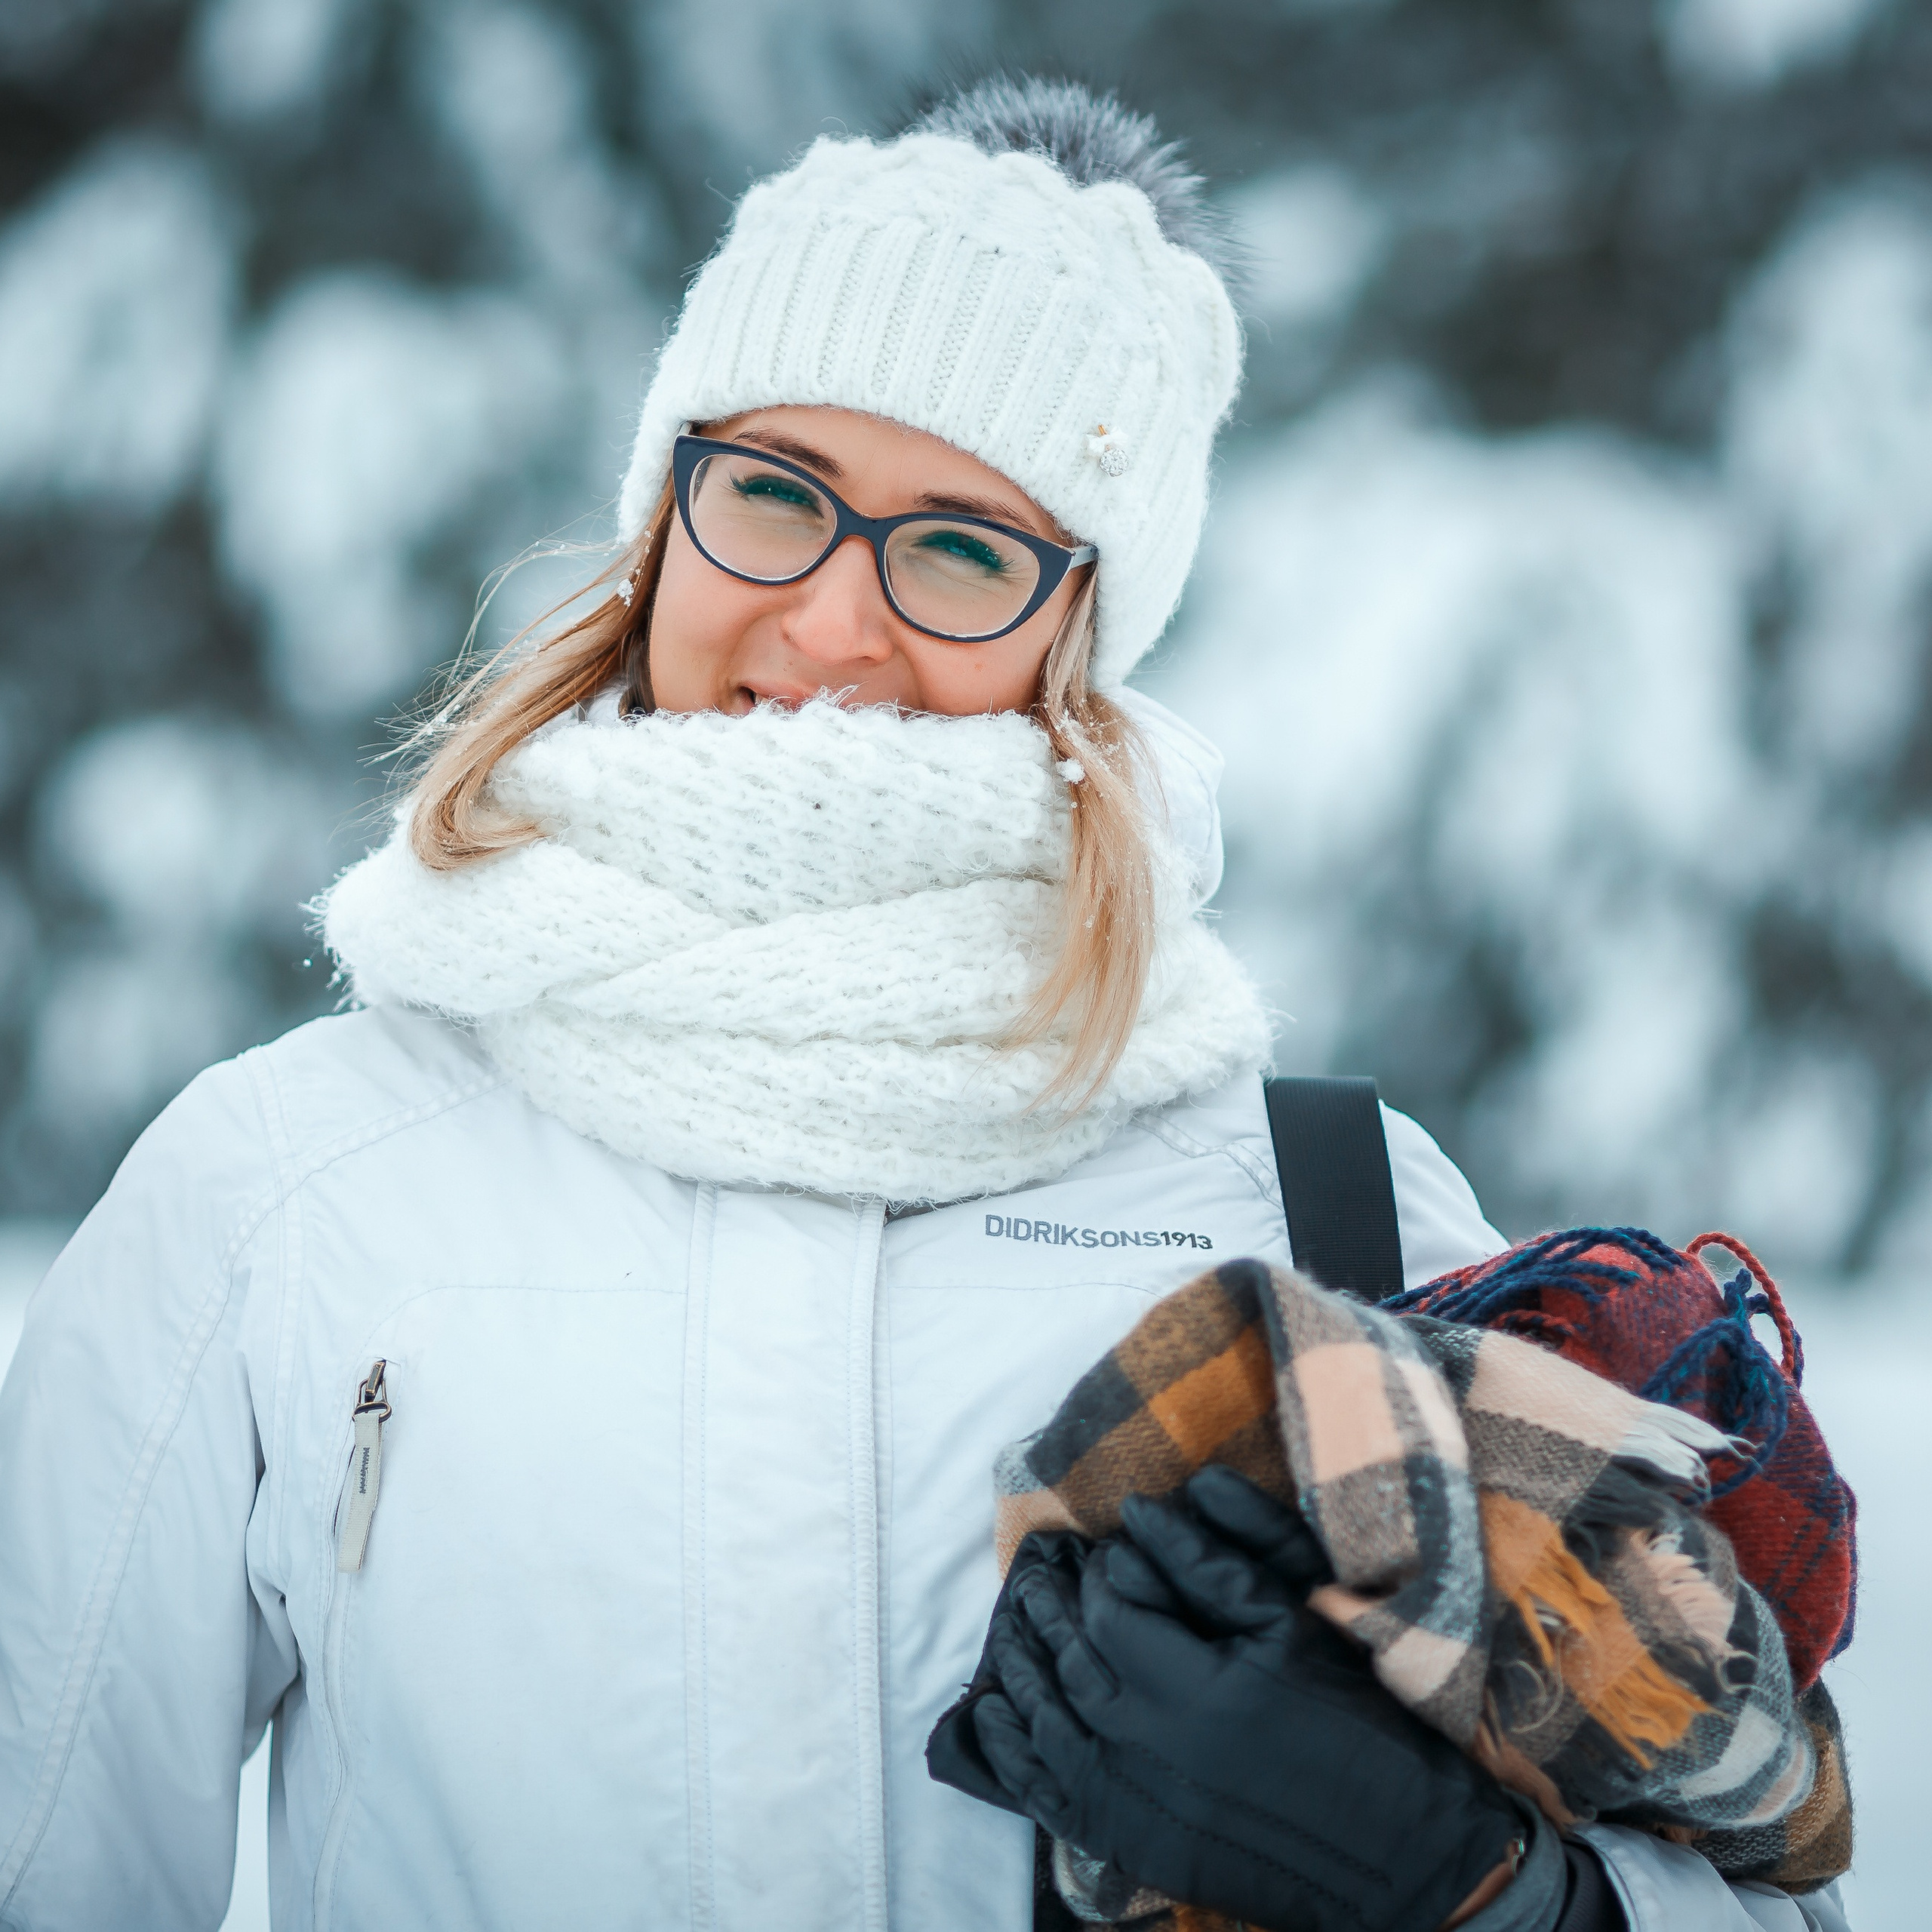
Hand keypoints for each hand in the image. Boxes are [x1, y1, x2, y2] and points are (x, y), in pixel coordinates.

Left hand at [970, 1467, 1521, 1931]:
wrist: (1390, 1848)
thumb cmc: (1350, 1722)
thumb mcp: (1290, 1625)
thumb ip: (1211, 1563)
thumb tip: (1143, 1511)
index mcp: (1192, 1685)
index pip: (1109, 1609)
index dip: (1103, 1574)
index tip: (1108, 1556)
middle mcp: (1147, 1747)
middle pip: (1070, 1662)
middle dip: (1052, 1613)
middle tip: (1041, 1579)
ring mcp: (1132, 1803)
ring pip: (1045, 1723)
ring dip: (1022, 1671)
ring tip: (1016, 1631)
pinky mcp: (1130, 1842)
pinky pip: (1046, 1793)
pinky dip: (1011, 1751)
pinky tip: (993, 1716)